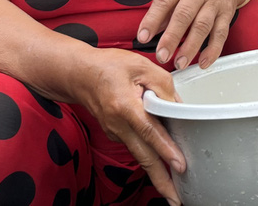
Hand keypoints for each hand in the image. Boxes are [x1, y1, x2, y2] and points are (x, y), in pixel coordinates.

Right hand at [69, 48, 185, 205]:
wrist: (78, 74)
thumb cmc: (107, 66)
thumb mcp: (140, 65)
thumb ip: (163, 85)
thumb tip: (178, 107)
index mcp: (125, 106)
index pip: (149, 131)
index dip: (165, 149)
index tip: (179, 165)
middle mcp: (118, 125)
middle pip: (143, 157)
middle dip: (161, 180)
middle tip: (176, 199)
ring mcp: (115, 132)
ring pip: (140, 155)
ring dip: (156, 173)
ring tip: (173, 190)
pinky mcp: (116, 134)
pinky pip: (136, 146)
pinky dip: (149, 155)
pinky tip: (162, 161)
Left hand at [136, 0, 245, 70]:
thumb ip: (165, 8)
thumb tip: (150, 32)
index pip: (164, 1)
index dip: (152, 20)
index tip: (143, 37)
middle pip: (184, 15)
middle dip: (171, 38)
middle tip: (161, 56)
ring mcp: (215, 2)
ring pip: (202, 26)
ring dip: (190, 48)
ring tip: (179, 63)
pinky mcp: (227, 14)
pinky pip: (220, 34)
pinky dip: (212, 50)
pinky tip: (203, 62)